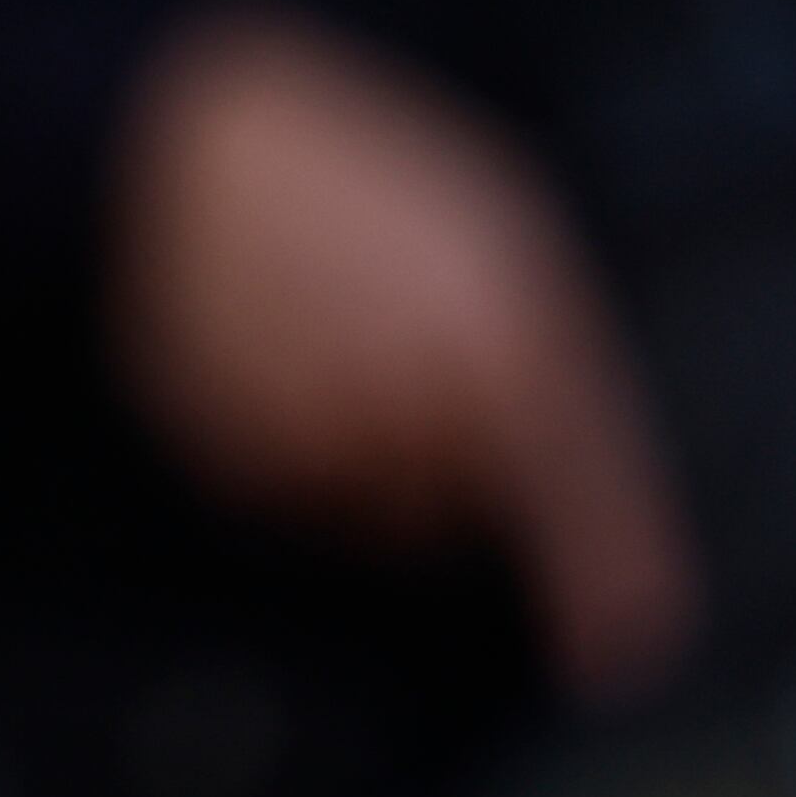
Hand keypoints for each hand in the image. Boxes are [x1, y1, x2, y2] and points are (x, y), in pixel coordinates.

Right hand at [109, 8, 699, 698]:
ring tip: (334, 353)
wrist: (179, 147)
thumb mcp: (494, 223)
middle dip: (453, 473)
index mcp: (509, 342)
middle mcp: (419, 405)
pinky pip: (293, 498)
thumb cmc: (349, 174)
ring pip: (377, 516)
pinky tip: (277, 357)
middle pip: (462, 516)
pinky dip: (295, 452)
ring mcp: (323, 437)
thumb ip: (549, 349)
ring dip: (373, 467)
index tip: (616, 648)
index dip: (607, 588)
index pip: (581, 505)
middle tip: (409, 375)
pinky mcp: (238, 457)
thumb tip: (565, 463)